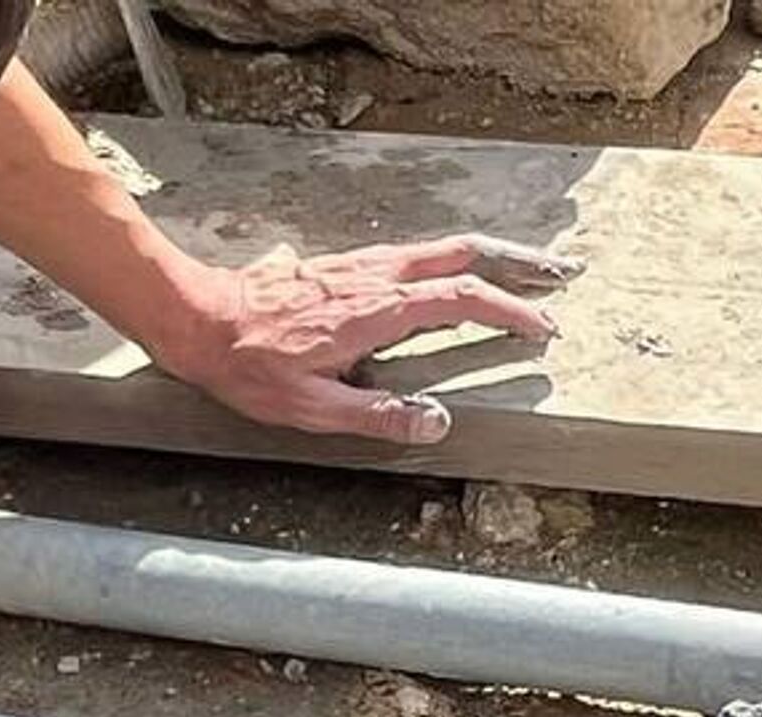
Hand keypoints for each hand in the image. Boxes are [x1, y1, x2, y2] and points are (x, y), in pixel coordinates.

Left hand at [165, 233, 577, 445]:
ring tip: (523, 269)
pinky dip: (448, 259)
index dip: (509, 313)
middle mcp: (374, 278)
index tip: (544, 328)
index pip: (461, 301)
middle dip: (517, 265)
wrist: (200, 320)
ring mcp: (359, 266)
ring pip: (438, 249)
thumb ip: (378, 417)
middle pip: (463, 256)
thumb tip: (437, 423)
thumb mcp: (313, 410)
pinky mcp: (342, 266)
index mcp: (377, 312)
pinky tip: (454, 270)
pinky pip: (410, 254)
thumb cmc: (250, 369)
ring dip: (487, 257)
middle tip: (560, 275)